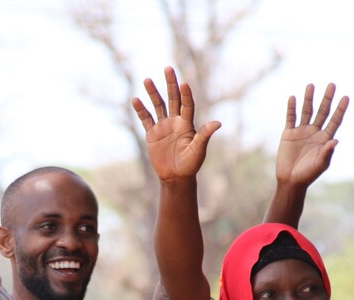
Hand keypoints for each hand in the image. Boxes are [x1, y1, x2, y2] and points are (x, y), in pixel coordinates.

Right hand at [132, 66, 220, 181]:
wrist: (176, 177)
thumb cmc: (190, 164)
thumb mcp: (198, 150)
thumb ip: (205, 135)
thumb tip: (218, 123)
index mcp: (187, 124)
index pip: (186, 105)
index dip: (186, 94)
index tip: (184, 84)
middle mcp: (175, 122)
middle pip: (173, 99)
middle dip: (171, 84)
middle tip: (168, 69)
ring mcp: (163, 126)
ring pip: (158, 105)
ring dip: (153, 93)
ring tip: (147, 80)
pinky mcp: (152, 133)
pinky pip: (146, 119)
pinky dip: (141, 110)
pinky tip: (136, 100)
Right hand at [275, 83, 348, 187]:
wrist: (290, 180)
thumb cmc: (308, 174)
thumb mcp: (320, 164)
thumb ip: (327, 152)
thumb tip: (335, 140)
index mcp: (325, 139)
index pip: (334, 121)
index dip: (340, 109)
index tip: (346, 97)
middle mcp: (315, 132)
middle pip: (322, 112)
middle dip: (327, 99)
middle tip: (332, 85)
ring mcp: (302, 131)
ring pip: (307, 111)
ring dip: (309, 99)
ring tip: (311, 85)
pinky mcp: (289, 134)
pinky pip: (291, 118)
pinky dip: (292, 108)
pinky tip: (293, 98)